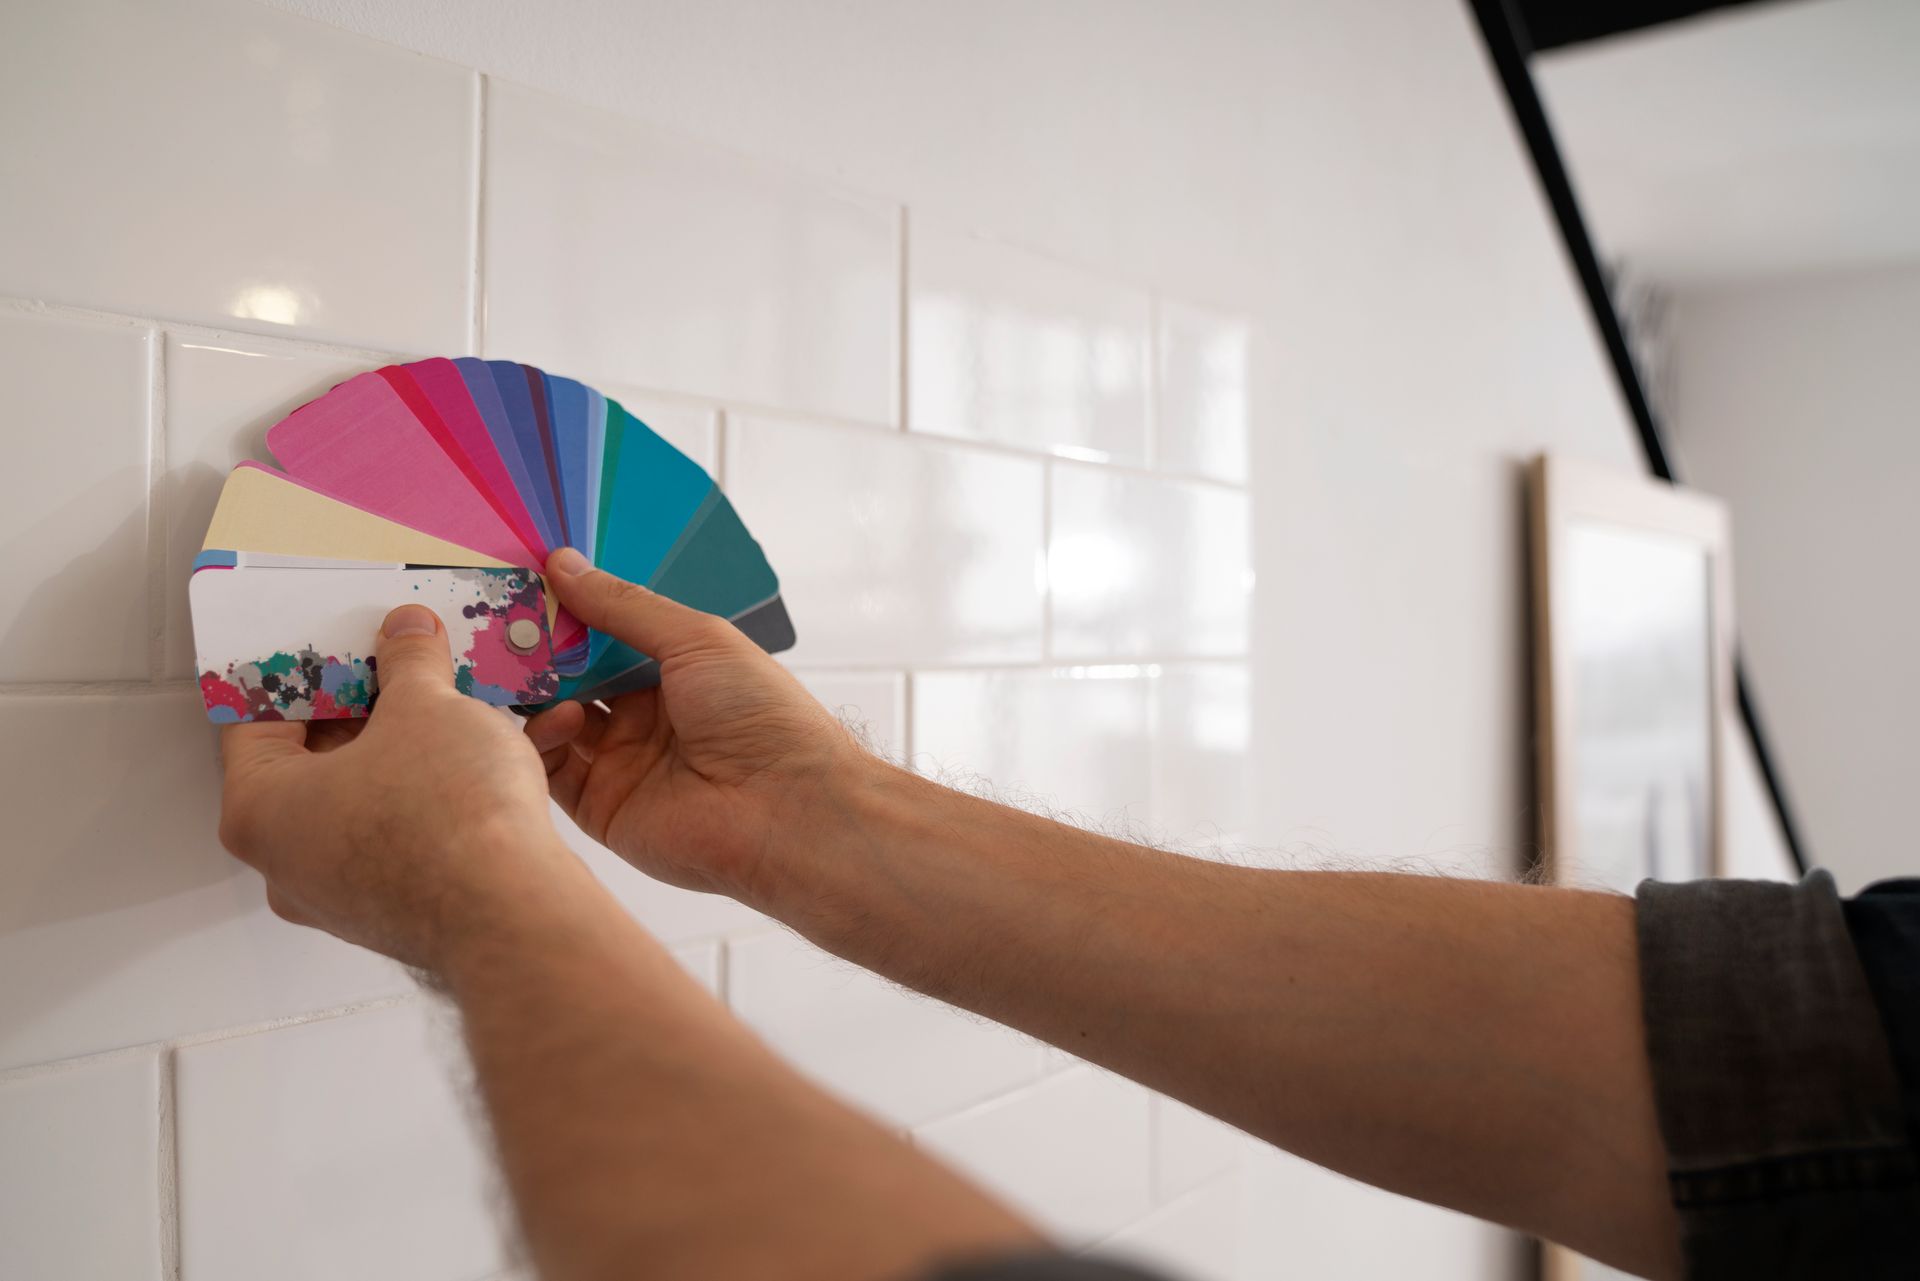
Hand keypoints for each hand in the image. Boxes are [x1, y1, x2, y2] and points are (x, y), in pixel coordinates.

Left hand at [219, 603, 586, 970]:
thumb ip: (409, 663)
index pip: (257, 718)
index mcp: (260, 808)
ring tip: (458, 709)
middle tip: (405, 669)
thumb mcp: (426, 706)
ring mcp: (343, 895)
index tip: (343, 646)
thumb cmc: (446, 820)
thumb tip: (406, 637)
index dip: (306, 670)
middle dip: (368, 710)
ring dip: (412, 752)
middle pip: (315, 761)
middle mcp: (287, 862)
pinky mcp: (399, 913)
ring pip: (369, 800)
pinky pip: (409, 836)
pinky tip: (488, 761)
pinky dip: (440, 796)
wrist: (513, 915)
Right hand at [525, 549, 869, 907]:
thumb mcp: (696, 639)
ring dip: (534, 691)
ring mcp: (621, 763)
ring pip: (555, 719)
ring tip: (516, 662)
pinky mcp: (601, 807)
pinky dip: (541, 740)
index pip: (607, 636)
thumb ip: (624, 607)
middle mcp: (645, 717)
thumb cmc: (759, 713)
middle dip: (540, 649)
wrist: (785, 810)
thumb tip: (562, 564)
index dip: (569, 611)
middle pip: (574, 677)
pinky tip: (557, 717)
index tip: (525, 580)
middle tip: (499, 618)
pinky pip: (552, 770)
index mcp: (676, 673)